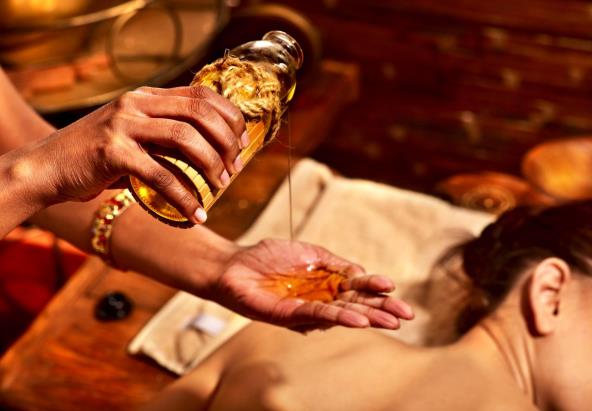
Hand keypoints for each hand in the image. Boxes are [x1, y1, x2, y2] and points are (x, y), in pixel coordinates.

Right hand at [22, 86, 246, 223]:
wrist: (47, 167)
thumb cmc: (96, 157)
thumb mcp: (133, 136)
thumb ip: (165, 136)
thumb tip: (211, 153)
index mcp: (146, 97)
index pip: (201, 94)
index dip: (229, 117)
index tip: (243, 141)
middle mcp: (136, 104)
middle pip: (199, 113)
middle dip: (226, 142)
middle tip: (235, 168)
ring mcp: (124, 125)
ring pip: (185, 138)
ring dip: (211, 165)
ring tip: (221, 187)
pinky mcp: (113, 152)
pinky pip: (162, 176)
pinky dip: (185, 197)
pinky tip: (196, 215)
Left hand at [209, 239, 413, 330]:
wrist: (235, 264)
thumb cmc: (270, 257)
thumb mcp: (311, 253)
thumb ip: (336, 264)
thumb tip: (361, 272)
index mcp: (327, 284)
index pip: (358, 288)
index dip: (376, 289)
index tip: (394, 289)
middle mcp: (320, 300)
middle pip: (356, 305)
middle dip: (381, 310)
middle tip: (406, 315)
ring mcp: (306, 310)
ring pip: (342, 314)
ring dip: (366, 317)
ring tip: (390, 321)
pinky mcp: (289, 317)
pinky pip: (318, 316)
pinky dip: (339, 317)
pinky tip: (358, 320)